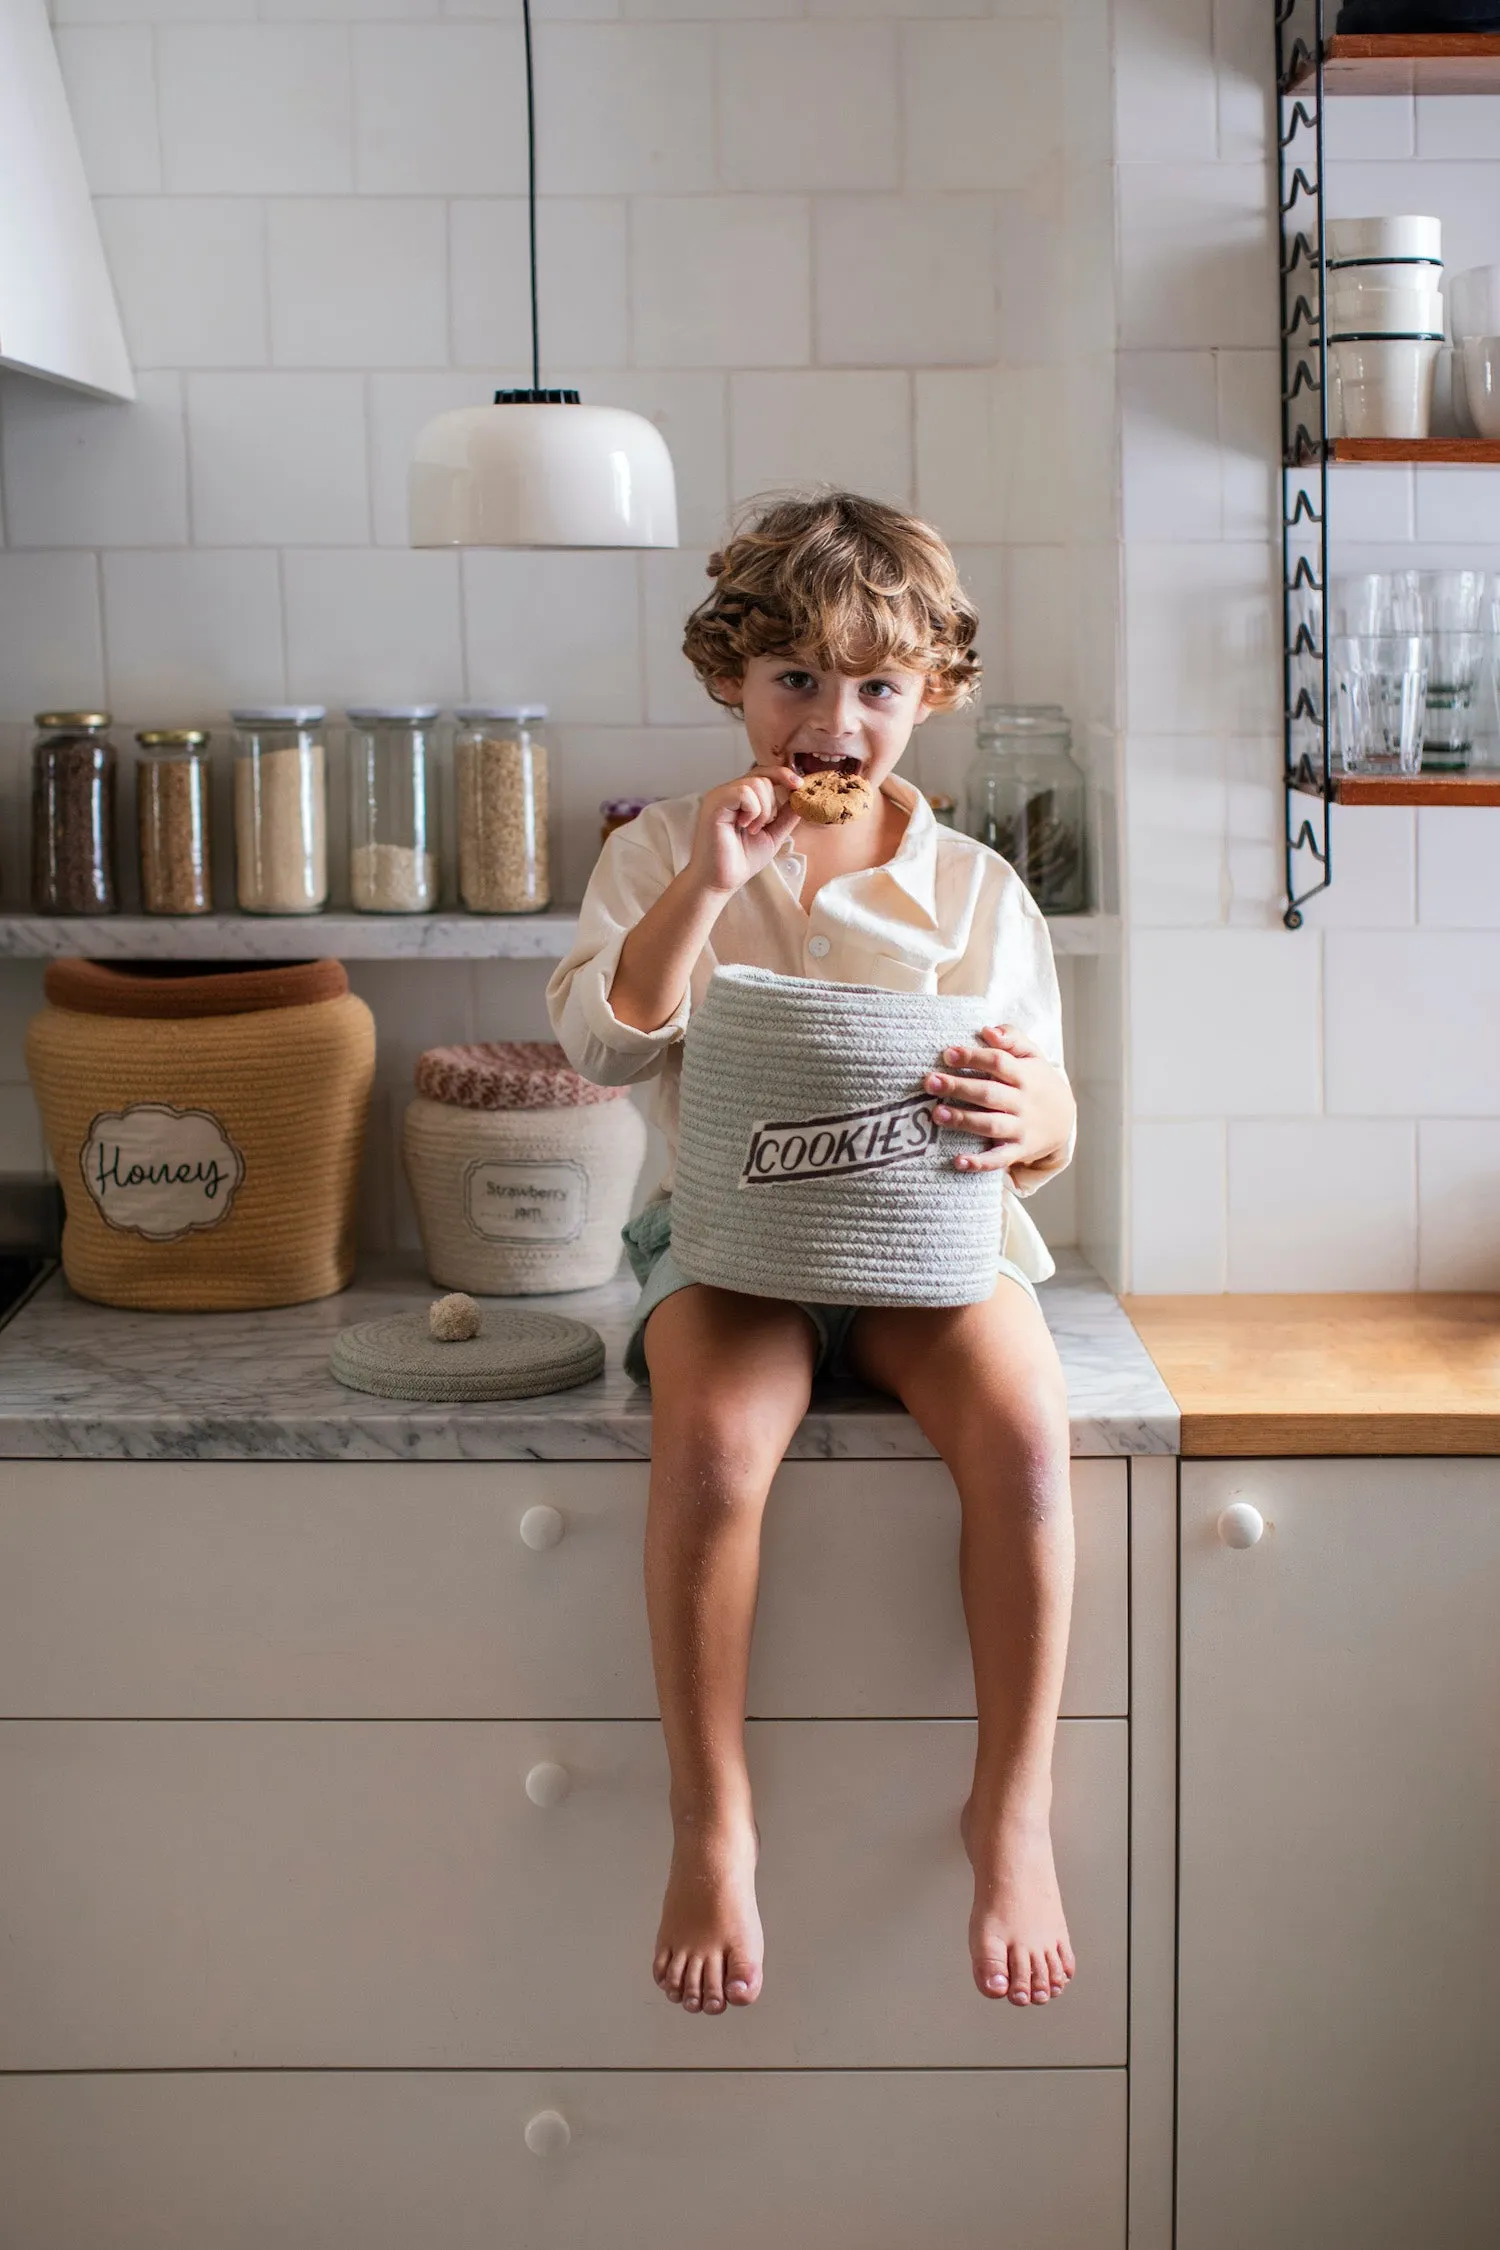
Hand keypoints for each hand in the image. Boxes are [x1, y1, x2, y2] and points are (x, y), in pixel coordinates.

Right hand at [688, 766, 800, 898]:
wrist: (721, 881)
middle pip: (763, 777)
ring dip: (763, 810)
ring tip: (751, 830)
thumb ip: (786, 816)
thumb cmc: (741, 860)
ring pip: (756, 783)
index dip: (782, 774)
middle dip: (772, 803)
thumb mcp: (773, 834)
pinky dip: (753, 810)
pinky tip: (744, 826)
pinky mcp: (715, 803)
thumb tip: (802, 798)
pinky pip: (744, 792)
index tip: (798, 785)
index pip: (762, 772)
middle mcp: (727, 792)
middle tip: (761, 826)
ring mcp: (720, 795)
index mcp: (739, 797)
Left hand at [923, 1024, 1075, 1175]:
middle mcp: (1022, 1102)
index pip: (998, 1062)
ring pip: (990, 1125)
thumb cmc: (1037, 1081)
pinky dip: (979, 1163)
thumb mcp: (1032, 1055)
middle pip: (989, 1093)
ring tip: (937, 1114)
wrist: (1065, 1120)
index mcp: (1025, 1075)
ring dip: (964, 1121)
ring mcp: (1020, 1128)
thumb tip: (987, 1030)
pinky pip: (998, 1159)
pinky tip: (958, 1161)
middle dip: (959, 1088)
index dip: (973, 1057)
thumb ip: (1012, 1038)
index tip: (947, 1054)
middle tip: (931, 1082)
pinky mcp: (1018, 1150)